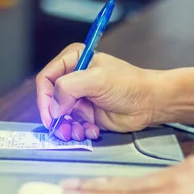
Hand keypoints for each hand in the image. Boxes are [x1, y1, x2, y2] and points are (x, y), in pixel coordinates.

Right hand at [36, 43, 157, 140]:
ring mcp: (80, 98)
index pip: (46, 78)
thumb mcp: (96, 80)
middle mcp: (74, 78)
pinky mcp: (87, 115)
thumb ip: (68, 88)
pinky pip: (73, 126)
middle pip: (50, 101)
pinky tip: (92, 131)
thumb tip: (53, 107)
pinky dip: (80, 132)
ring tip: (79, 132)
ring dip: (67, 128)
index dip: (44, 98)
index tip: (51, 115)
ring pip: (60, 117)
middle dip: (56, 118)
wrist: (149, 103)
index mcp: (74, 60)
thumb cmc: (129, 85)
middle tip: (63, 130)